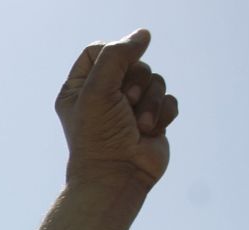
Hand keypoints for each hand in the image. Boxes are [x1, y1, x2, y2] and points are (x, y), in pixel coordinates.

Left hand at [55, 30, 178, 189]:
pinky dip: (163, 113)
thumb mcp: (99, 89)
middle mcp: (104, 95)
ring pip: (155, 79)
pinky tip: (150, 131)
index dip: (112, 54)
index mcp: (80, 87)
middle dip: (135, 83)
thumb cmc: (100, 136)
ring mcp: (130, 107)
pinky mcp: (153, 119)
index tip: (114, 70)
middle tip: (124, 104)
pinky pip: (169, 98)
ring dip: (150, 102)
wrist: (119, 176)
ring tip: (139, 125)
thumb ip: (117, 55)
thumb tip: (143, 34)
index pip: (98, 50)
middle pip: (133, 62)